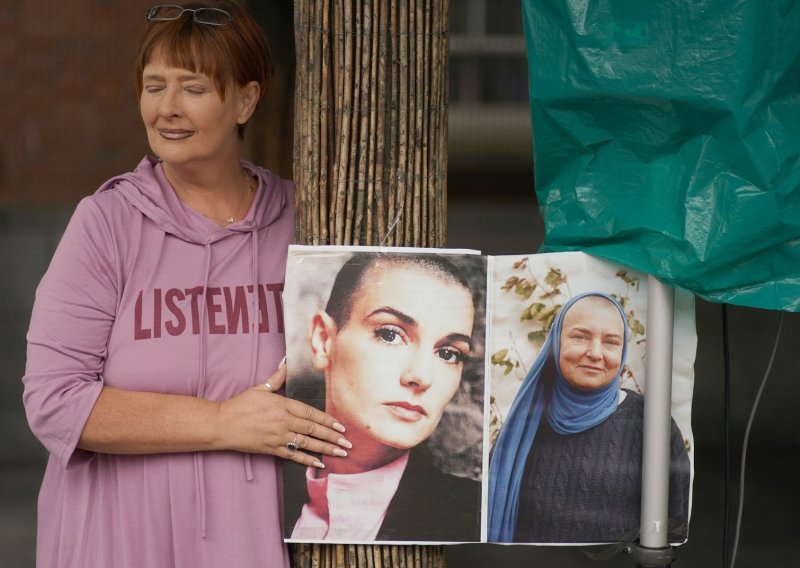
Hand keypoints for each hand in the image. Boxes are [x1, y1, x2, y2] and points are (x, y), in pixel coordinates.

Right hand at [216, 366, 350, 467]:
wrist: (221, 424)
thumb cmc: (240, 404)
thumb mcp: (260, 387)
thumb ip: (277, 377)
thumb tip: (287, 361)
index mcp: (283, 405)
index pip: (311, 413)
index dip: (327, 420)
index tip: (341, 426)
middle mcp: (283, 421)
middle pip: (313, 429)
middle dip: (333, 436)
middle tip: (348, 442)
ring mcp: (278, 436)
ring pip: (306, 443)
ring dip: (326, 449)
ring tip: (341, 453)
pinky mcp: (271, 449)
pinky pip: (293, 455)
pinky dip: (307, 460)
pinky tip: (320, 464)